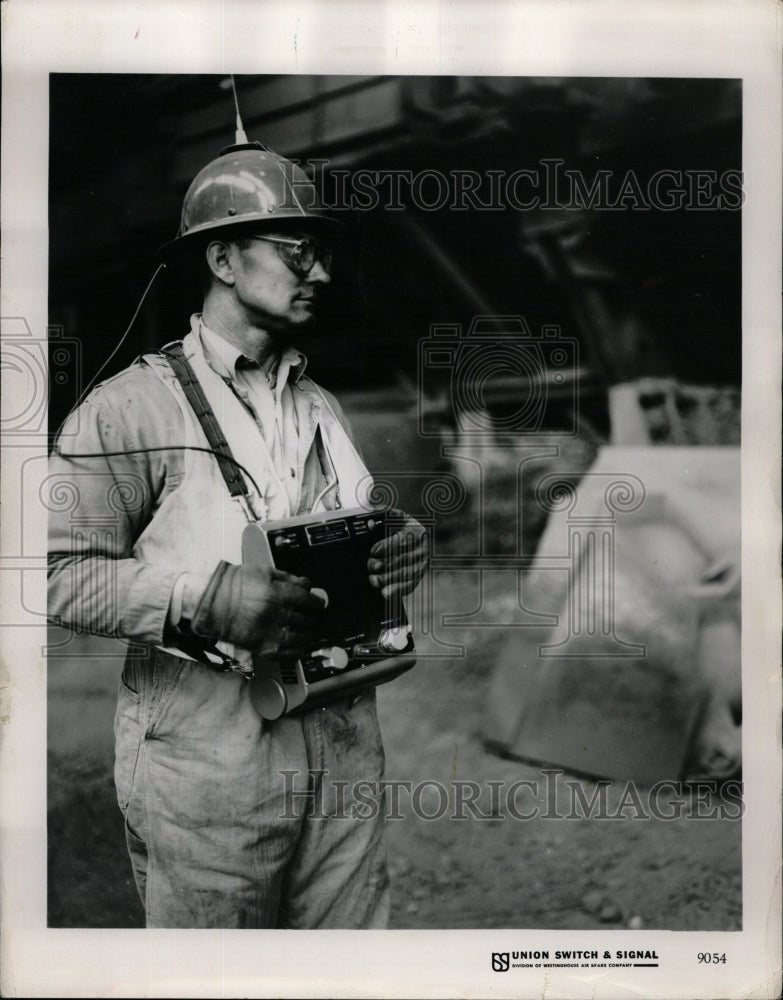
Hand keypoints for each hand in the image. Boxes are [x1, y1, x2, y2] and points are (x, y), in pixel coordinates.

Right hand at [191, 561, 324, 658]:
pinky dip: (297, 650)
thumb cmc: (235, 586)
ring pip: (302, 637)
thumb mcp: (264, 572)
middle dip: (312, 617)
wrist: (212, 603)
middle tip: (311, 616)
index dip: (317, 603)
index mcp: (279, 593)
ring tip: (306, 629)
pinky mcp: (263, 647)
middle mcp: (278, 614)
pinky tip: (298, 644)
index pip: (310, 601)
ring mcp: (271, 632)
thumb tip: (307, 585)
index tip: (318, 604)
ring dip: (308, 633)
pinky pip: (289, 653)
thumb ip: (289, 578)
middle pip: (308, 619)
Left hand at [367, 509, 429, 597]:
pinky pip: (409, 586)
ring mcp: (423, 564)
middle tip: (371, 565)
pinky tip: (384, 592)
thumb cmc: (395, 527)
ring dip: (389, 578)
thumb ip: (380, 516)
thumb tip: (369, 522)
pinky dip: (397, 590)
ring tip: (373, 578)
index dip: (388, 545)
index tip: (373, 550)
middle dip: (386, 563)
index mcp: (418, 531)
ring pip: (407, 574)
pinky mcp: (418, 578)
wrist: (407, 540)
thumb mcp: (391, 518)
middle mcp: (424, 548)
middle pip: (406, 558)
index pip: (405, 539)